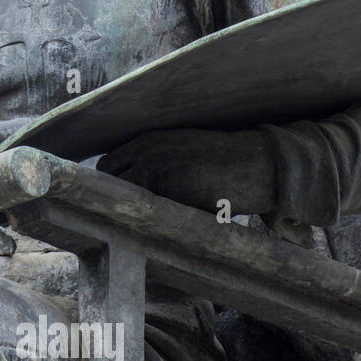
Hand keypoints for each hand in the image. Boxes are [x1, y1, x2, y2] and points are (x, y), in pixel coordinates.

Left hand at [96, 128, 277, 216]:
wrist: (253, 164)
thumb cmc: (217, 155)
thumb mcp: (177, 143)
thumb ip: (148, 154)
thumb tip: (123, 175)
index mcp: (147, 142)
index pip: (107, 165)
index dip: (110, 180)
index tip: (117, 191)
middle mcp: (147, 157)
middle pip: (111, 183)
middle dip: (117, 196)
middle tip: (130, 207)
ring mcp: (159, 178)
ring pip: (128, 201)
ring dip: (133, 209)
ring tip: (149, 214)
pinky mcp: (174, 199)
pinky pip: (151, 213)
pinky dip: (153, 218)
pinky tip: (167, 218)